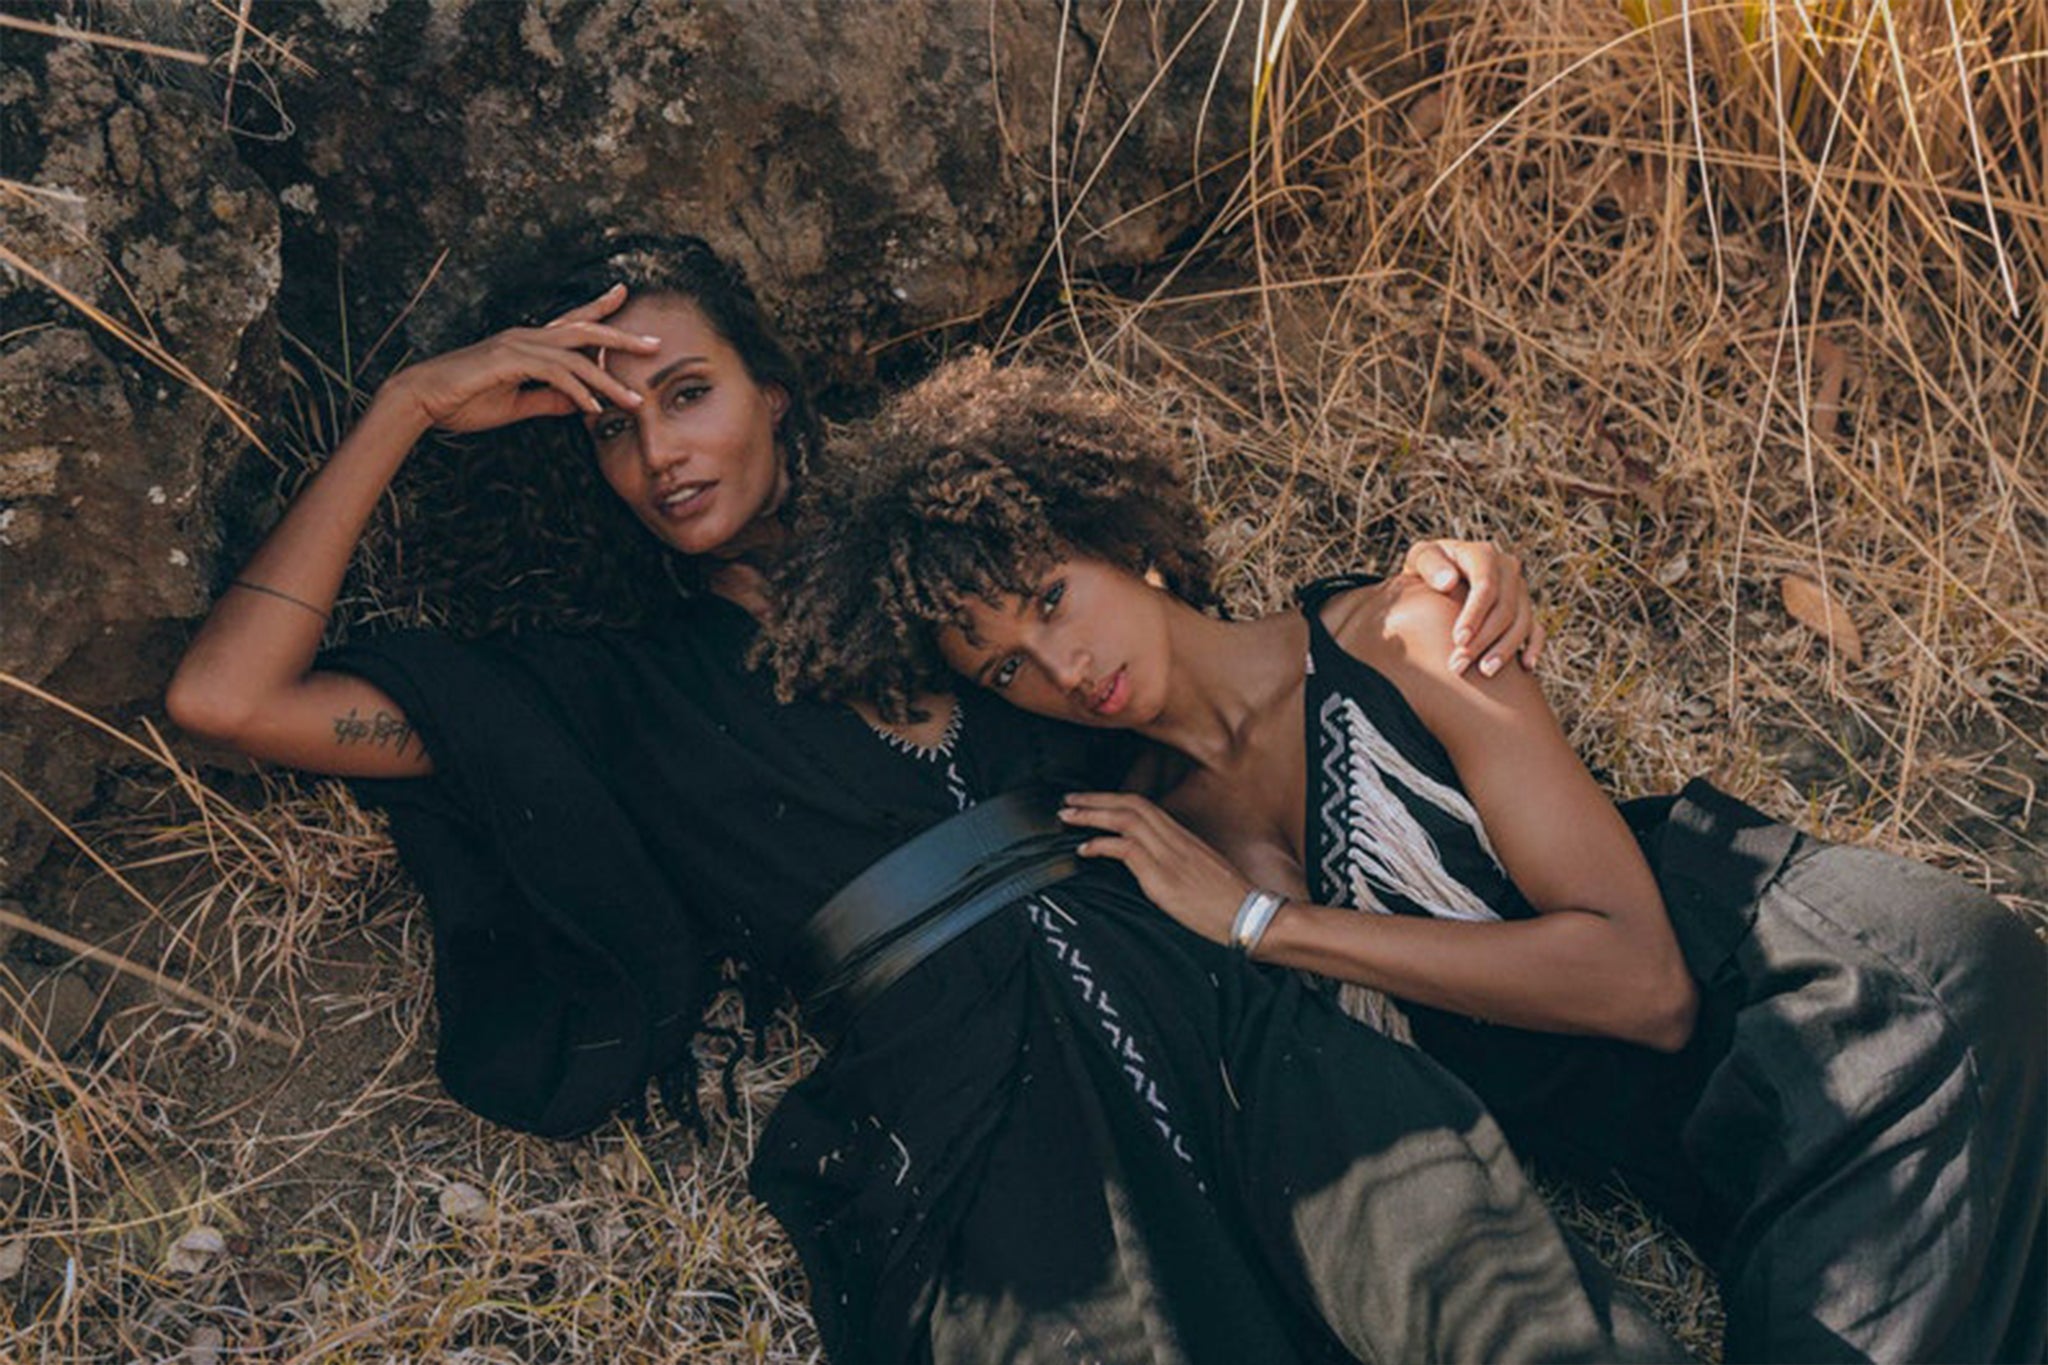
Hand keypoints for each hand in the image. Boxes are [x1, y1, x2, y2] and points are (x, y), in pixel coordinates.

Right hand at [375, 284, 662, 434]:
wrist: (421, 400)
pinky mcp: (507, 362)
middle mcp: (526, 337)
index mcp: (527, 343)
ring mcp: (516, 346)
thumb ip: (548, 401)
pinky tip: (593, 409)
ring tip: (635, 403)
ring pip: (575, 358)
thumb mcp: (515, 405)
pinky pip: (553, 374)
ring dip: (607, 383)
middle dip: (621, 338)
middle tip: (654, 344)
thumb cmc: (463, 401)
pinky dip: (577, 391)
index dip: (598, 309)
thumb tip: (580, 405)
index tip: (623, 295)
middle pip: (584, 331)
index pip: (571, 323)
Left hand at [1059, 792, 1252, 944]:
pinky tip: (1084, 849)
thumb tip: (1149, 868)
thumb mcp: (1200, 875)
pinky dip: (1100, 844)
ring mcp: (1170, 855)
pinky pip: (1126, 848)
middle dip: (1095, 800)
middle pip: (1130, 804)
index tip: (1090, 801)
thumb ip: (1175, 865)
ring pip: (1125, 819)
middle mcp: (1176, 839)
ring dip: (1091, 815)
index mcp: (1184, 837)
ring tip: (1066, 818)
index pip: (1144, 806)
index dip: (1114, 800)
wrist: (1252, 917)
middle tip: (1067, 801)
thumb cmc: (1230, 904)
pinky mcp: (1163, 876)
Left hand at [1401, 539, 1545, 675]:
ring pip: (1522, 622)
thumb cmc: (1426, 569)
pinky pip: (1537, 629)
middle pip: (1504, 608)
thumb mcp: (1421, 559)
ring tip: (1484, 672)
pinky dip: (1534, 647)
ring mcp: (1519, 589)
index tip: (1458, 640)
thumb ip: (1429, 565)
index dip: (1475, 614)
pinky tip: (1525, 666)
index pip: (1486, 585)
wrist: (1438, 579)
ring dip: (1505, 649)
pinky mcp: (1524, 609)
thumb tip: (1448, 582)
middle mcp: (1507, 569)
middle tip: (1458, 665)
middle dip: (1483, 640)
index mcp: (1482, 554)